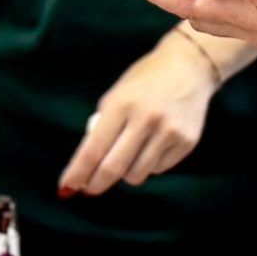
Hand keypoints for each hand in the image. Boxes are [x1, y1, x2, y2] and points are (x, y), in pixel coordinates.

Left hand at [57, 34, 220, 196]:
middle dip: (96, 184)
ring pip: (136, 174)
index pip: (93, 149)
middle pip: (113, 168)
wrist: (190, 67)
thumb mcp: (117, 95)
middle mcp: (146, 119)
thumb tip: (86, 166)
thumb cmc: (145, 82)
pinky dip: (149, 165)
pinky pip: (158, 169)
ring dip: (125, 174)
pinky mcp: (186, 142)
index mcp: (122, 104)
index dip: (78, 172)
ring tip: (127, 157)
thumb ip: (103, 127)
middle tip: (89, 189)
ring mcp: (169, 132)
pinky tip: (153, 145)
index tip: (67, 186)